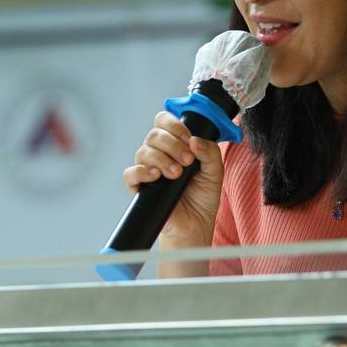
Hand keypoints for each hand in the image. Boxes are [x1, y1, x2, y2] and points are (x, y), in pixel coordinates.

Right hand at [121, 110, 223, 248]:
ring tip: (177, 174)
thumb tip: (195, 140)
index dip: (174, 125)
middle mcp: (158, 154)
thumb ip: (210, 152)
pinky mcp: (139, 187)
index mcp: (174, 145)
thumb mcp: (215, 171)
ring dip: (162, 159)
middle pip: (154, 134)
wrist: (195, 224)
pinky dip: (142, 171)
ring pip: (143, 151)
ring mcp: (147, 170)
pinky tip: (156, 176)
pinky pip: (131, 173)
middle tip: (187, 160)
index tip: (189, 138)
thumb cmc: (202, 197)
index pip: (164, 122)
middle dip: (172, 144)